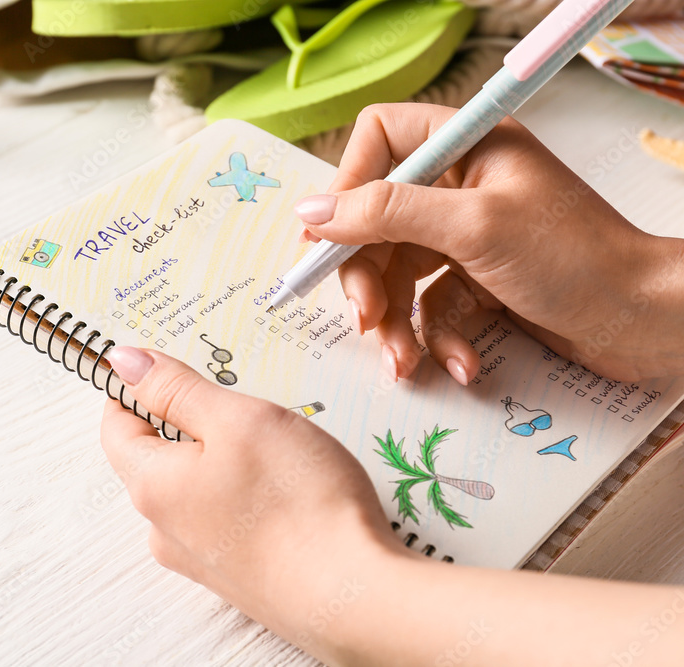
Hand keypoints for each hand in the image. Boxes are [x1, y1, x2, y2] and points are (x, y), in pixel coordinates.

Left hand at [99, 346, 416, 663]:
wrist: (357, 598)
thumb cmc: (300, 504)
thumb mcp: (236, 419)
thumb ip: (176, 389)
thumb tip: (124, 363)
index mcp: (152, 486)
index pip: (116, 425)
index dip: (136, 387)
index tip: (171, 364)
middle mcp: (165, 528)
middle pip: (158, 456)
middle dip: (191, 419)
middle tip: (240, 398)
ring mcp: (202, 558)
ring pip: (197, 487)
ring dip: (225, 457)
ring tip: (276, 443)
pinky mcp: (239, 576)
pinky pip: (227, 517)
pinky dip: (247, 493)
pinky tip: (289, 486)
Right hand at [295, 103, 683, 382]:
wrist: (646, 322)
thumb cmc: (577, 260)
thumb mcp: (473, 227)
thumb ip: (387, 212)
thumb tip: (312, 212)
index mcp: (466, 145)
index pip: (379, 142)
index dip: (346, 186)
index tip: (326, 239)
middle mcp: (462, 185)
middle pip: (378, 221)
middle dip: (368, 276)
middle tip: (365, 317)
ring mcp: (469, 235)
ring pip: (400, 273)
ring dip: (398, 323)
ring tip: (403, 362)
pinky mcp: (478, 281)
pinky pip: (433, 307)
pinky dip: (439, 339)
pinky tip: (460, 364)